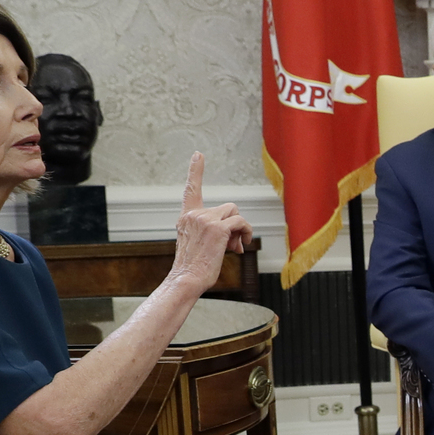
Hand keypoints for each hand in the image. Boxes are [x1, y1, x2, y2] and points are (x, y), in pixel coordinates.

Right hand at [169, 153, 251, 295]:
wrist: (186, 280)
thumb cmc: (194, 268)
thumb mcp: (200, 244)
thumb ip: (215, 233)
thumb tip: (237, 238)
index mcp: (186, 217)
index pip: (191, 189)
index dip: (196, 171)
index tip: (199, 154)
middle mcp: (194, 214)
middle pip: (227, 208)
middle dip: (234, 225)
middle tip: (233, 245)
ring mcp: (205, 220)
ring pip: (235, 214)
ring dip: (241, 230)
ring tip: (234, 248)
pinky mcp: (217, 229)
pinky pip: (241, 222)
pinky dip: (246, 233)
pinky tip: (241, 247)